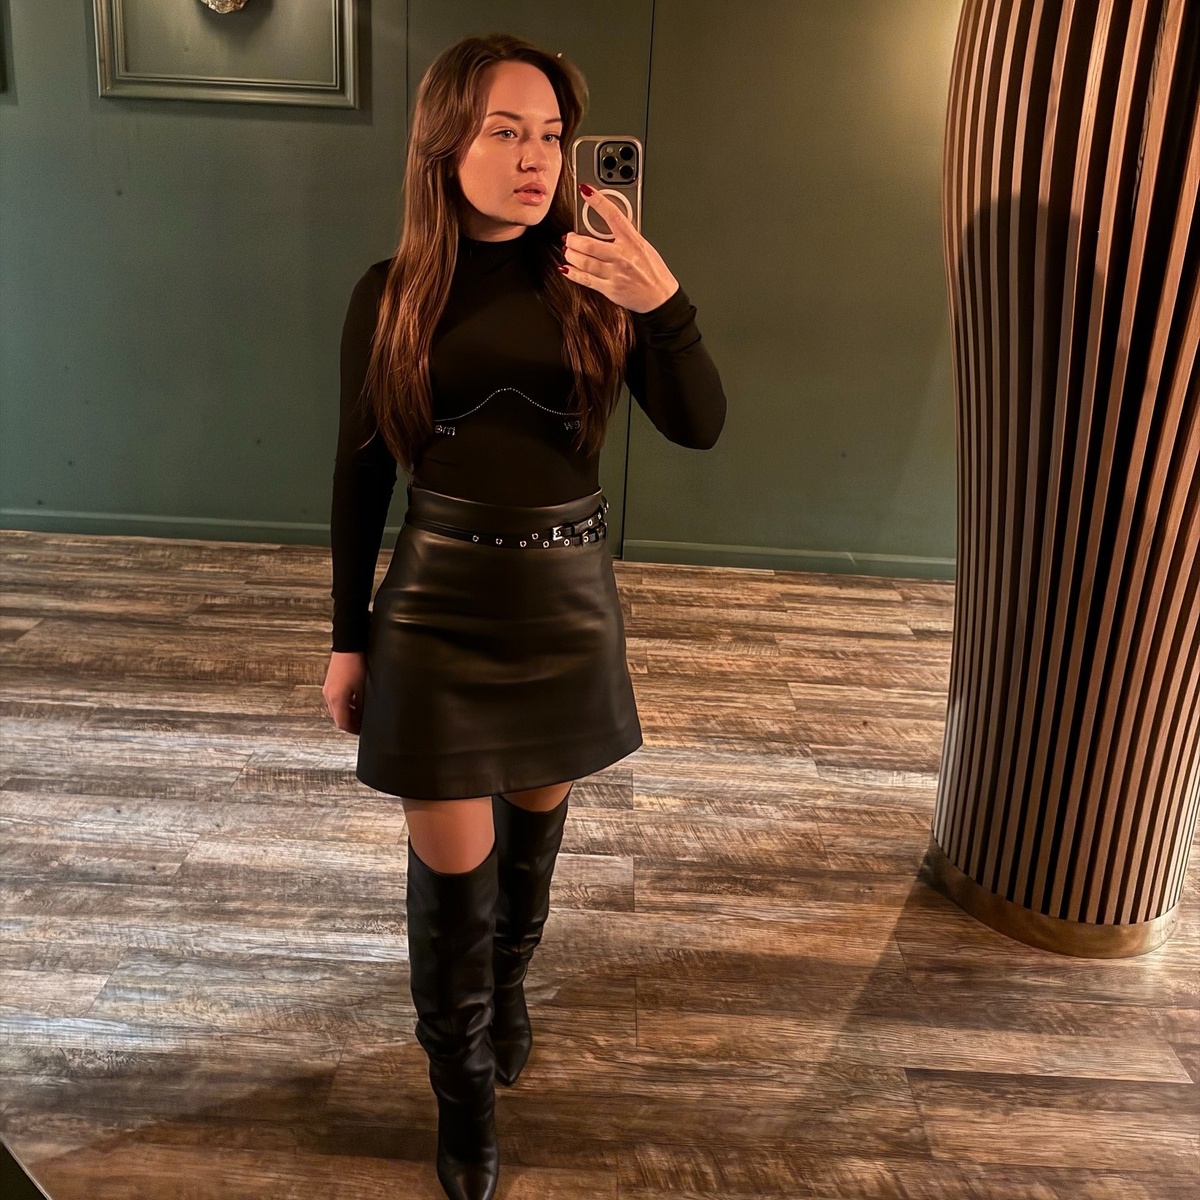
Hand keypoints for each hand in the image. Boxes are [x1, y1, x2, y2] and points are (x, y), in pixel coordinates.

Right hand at [323, 650, 365, 734]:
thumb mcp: (363, 688)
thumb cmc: (356, 664)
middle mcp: (328, 696)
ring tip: (359, 713)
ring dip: (347, 713)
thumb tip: (363, 717)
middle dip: (349, 723)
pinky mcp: (329, 683)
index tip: (361, 731)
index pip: (342, 723)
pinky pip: (335, 700)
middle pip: (337, 717)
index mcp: (336, 699)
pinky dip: (344, 704)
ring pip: (335, 709)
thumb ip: (361, 706)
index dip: (353, 730)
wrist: (348, 646)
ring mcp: (328, 689)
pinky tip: (354, 701)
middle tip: (361, 724)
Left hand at [560, 184, 679, 313]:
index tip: (586, 191)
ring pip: (584, 262)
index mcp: (633, 241)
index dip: (598, 202)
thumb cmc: (652, 271)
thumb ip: (624, 236)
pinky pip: (586, 280)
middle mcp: (623, 257)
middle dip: (574, 240)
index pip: (614, 216)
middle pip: (589, 245)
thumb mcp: (643, 246)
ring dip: (571, 255)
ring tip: (568, 251)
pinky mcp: (610, 289)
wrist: (660, 297)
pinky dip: (573, 273)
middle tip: (569, 237)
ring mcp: (615, 274)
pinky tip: (567, 268)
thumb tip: (604, 226)